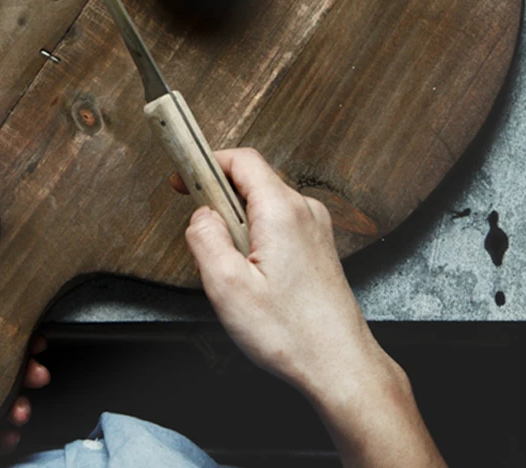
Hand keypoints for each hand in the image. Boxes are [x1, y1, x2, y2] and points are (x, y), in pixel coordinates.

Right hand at [176, 148, 445, 467]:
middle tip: (203, 234)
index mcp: (281, 211)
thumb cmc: (292, 334)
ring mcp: (314, 227)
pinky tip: (253, 274)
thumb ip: (205, 239)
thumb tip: (200, 215)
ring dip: (238, 223)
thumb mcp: (227, 287)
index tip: (185, 178)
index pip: (241, 159)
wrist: (340, 366)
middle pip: (252, 180)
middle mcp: (303, 211)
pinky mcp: (318, 245)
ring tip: (232, 267)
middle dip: (220, 200)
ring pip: (264, 204)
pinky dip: (257, 236)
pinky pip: (278, 223)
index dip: (207, 163)